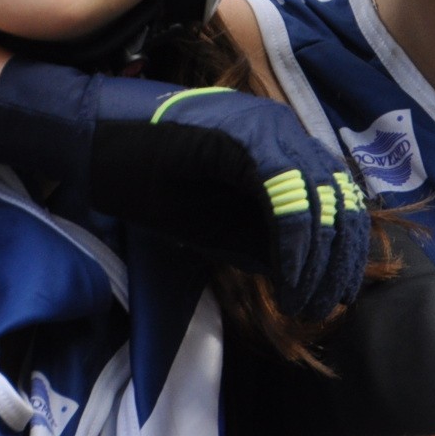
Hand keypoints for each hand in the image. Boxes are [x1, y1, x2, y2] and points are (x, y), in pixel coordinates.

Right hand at [0, 59, 370, 319]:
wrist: (94, 140)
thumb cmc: (145, 178)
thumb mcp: (215, 220)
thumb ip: (259, 239)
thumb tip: (304, 275)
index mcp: (280, 145)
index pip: (335, 197)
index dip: (341, 250)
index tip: (332, 294)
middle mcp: (283, 130)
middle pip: (339, 199)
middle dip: (338, 261)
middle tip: (326, 307)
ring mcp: (268, 128)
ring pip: (321, 199)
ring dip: (318, 261)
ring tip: (306, 304)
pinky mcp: (248, 138)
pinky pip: (290, 198)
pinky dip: (294, 247)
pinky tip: (286, 283)